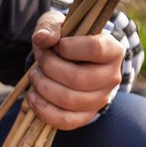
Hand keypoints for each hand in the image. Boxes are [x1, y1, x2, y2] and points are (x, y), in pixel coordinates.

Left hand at [27, 10, 123, 129]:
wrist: (73, 62)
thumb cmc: (68, 40)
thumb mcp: (60, 26)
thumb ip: (51, 27)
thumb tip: (41, 38)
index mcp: (113, 50)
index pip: (94, 49)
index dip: (69, 47)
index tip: (57, 44)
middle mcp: (112, 77)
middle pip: (77, 78)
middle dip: (49, 68)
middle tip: (39, 59)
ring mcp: (100, 100)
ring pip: (69, 100)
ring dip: (43, 87)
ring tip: (34, 76)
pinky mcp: (86, 116)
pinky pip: (65, 121)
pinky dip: (43, 110)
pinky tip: (32, 97)